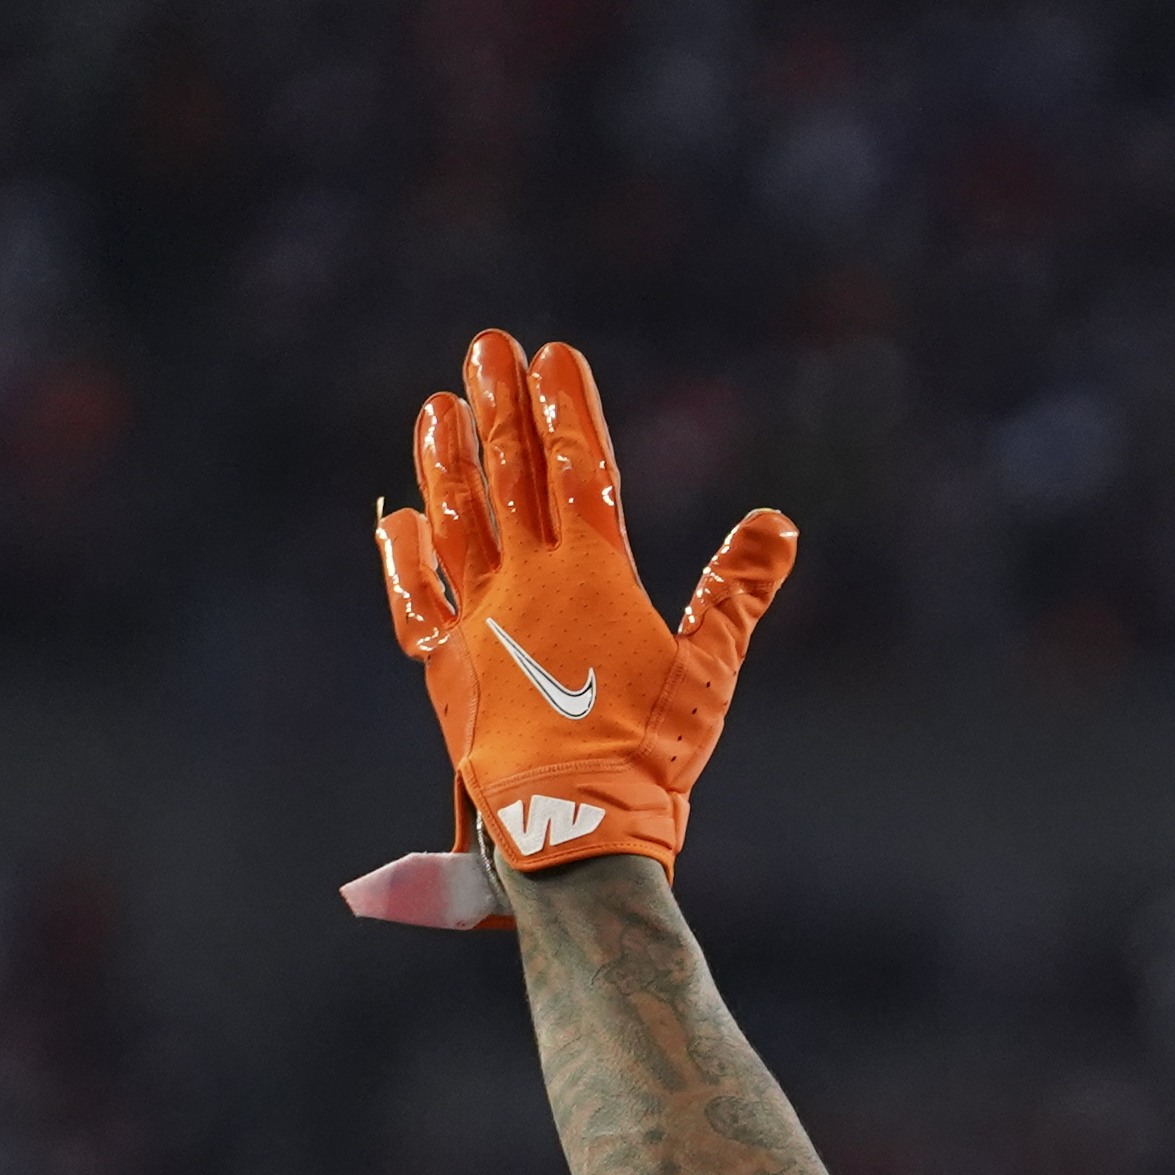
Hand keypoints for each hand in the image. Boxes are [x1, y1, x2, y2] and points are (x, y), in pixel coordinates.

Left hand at [370, 329, 796, 889]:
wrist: (576, 827)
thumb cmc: (653, 753)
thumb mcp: (711, 670)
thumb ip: (738, 590)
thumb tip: (776, 523)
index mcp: (595, 575)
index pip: (577, 467)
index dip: (564, 406)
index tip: (551, 354)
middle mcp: (528, 583)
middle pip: (510, 476)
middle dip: (499, 406)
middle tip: (485, 347)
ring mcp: (480, 622)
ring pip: (456, 520)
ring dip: (447, 459)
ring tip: (437, 407)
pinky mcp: (448, 667)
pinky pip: (415, 598)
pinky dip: (403, 555)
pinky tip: (397, 516)